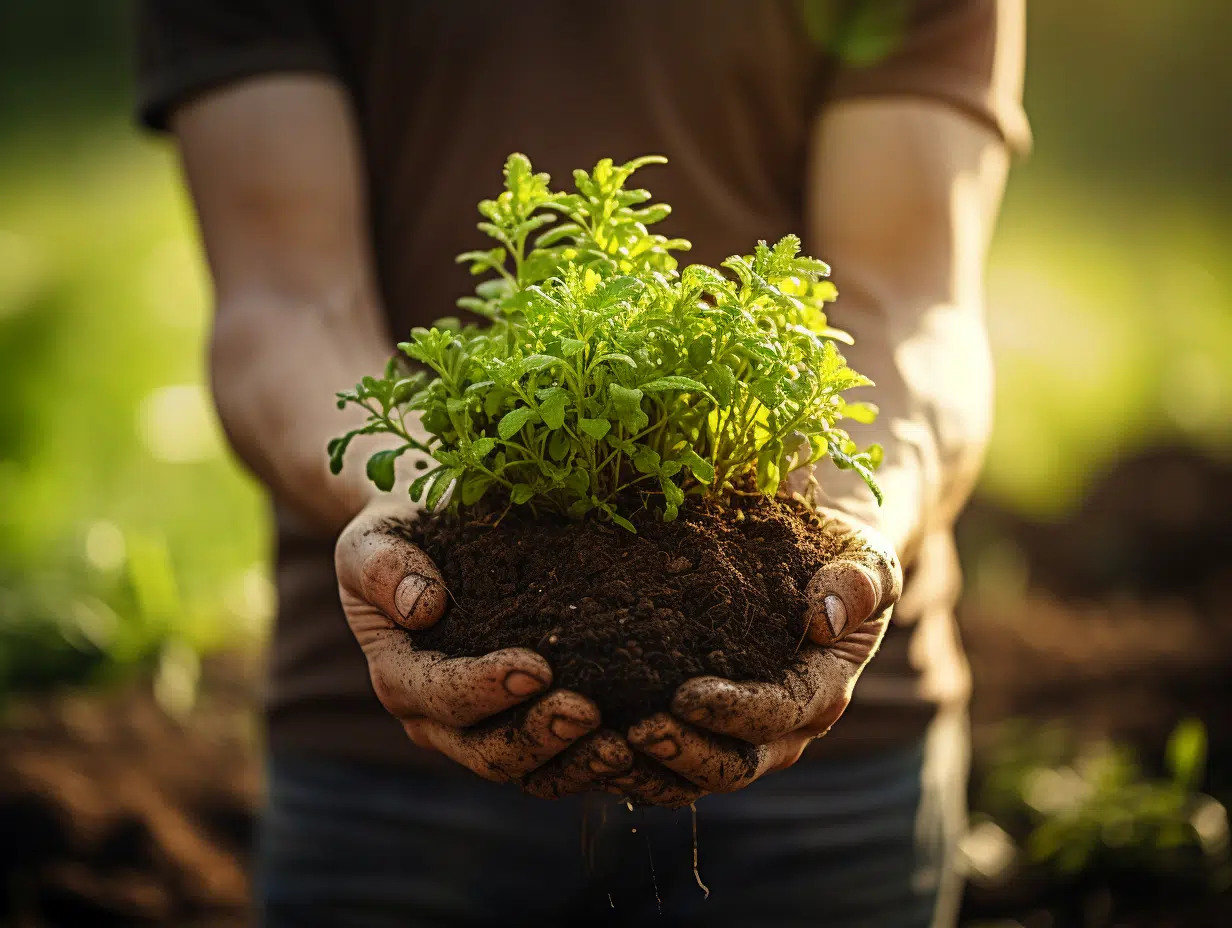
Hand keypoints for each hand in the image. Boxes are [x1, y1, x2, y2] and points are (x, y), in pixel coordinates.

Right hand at [335, 499, 631, 788]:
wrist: (427, 543)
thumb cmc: (399, 537)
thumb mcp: (373, 540)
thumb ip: (385, 569)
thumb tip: (424, 606)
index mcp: (400, 676)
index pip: (440, 695)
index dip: (485, 688)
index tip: (537, 666)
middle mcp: (436, 719)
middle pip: (486, 751)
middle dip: (538, 736)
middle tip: (590, 712)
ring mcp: (482, 732)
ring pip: (529, 771)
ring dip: (575, 763)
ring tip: (622, 745)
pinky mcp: (524, 727)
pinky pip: (559, 762)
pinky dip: (592, 761)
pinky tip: (637, 744)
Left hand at [622, 509, 901, 803]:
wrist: (819, 562)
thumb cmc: (841, 556)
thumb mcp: (866, 557)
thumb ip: (859, 582)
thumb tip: (823, 617)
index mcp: (823, 689)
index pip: (777, 712)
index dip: (732, 710)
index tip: (682, 694)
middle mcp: (787, 728)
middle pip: (734, 765)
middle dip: (683, 751)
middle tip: (633, 729)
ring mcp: (744, 737)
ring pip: (695, 779)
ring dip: (649, 770)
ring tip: (603, 744)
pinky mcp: (706, 733)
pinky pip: (667, 768)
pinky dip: (631, 766)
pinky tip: (590, 743)